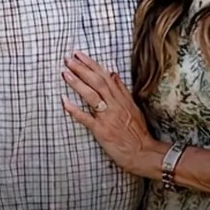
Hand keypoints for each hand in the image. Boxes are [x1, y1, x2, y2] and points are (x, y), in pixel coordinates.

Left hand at [61, 51, 164, 177]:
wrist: (144, 153)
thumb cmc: (138, 132)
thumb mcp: (133, 107)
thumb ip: (122, 90)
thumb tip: (113, 73)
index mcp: (122, 98)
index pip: (105, 76)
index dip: (91, 64)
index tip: (79, 55)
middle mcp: (115, 105)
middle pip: (97, 82)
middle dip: (81, 69)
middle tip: (68, 59)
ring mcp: (108, 117)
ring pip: (91, 96)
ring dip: (77, 83)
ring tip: (65, 73)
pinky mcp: (102, 131)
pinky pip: (86, 119)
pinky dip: (75, 110)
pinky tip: (64, 101)